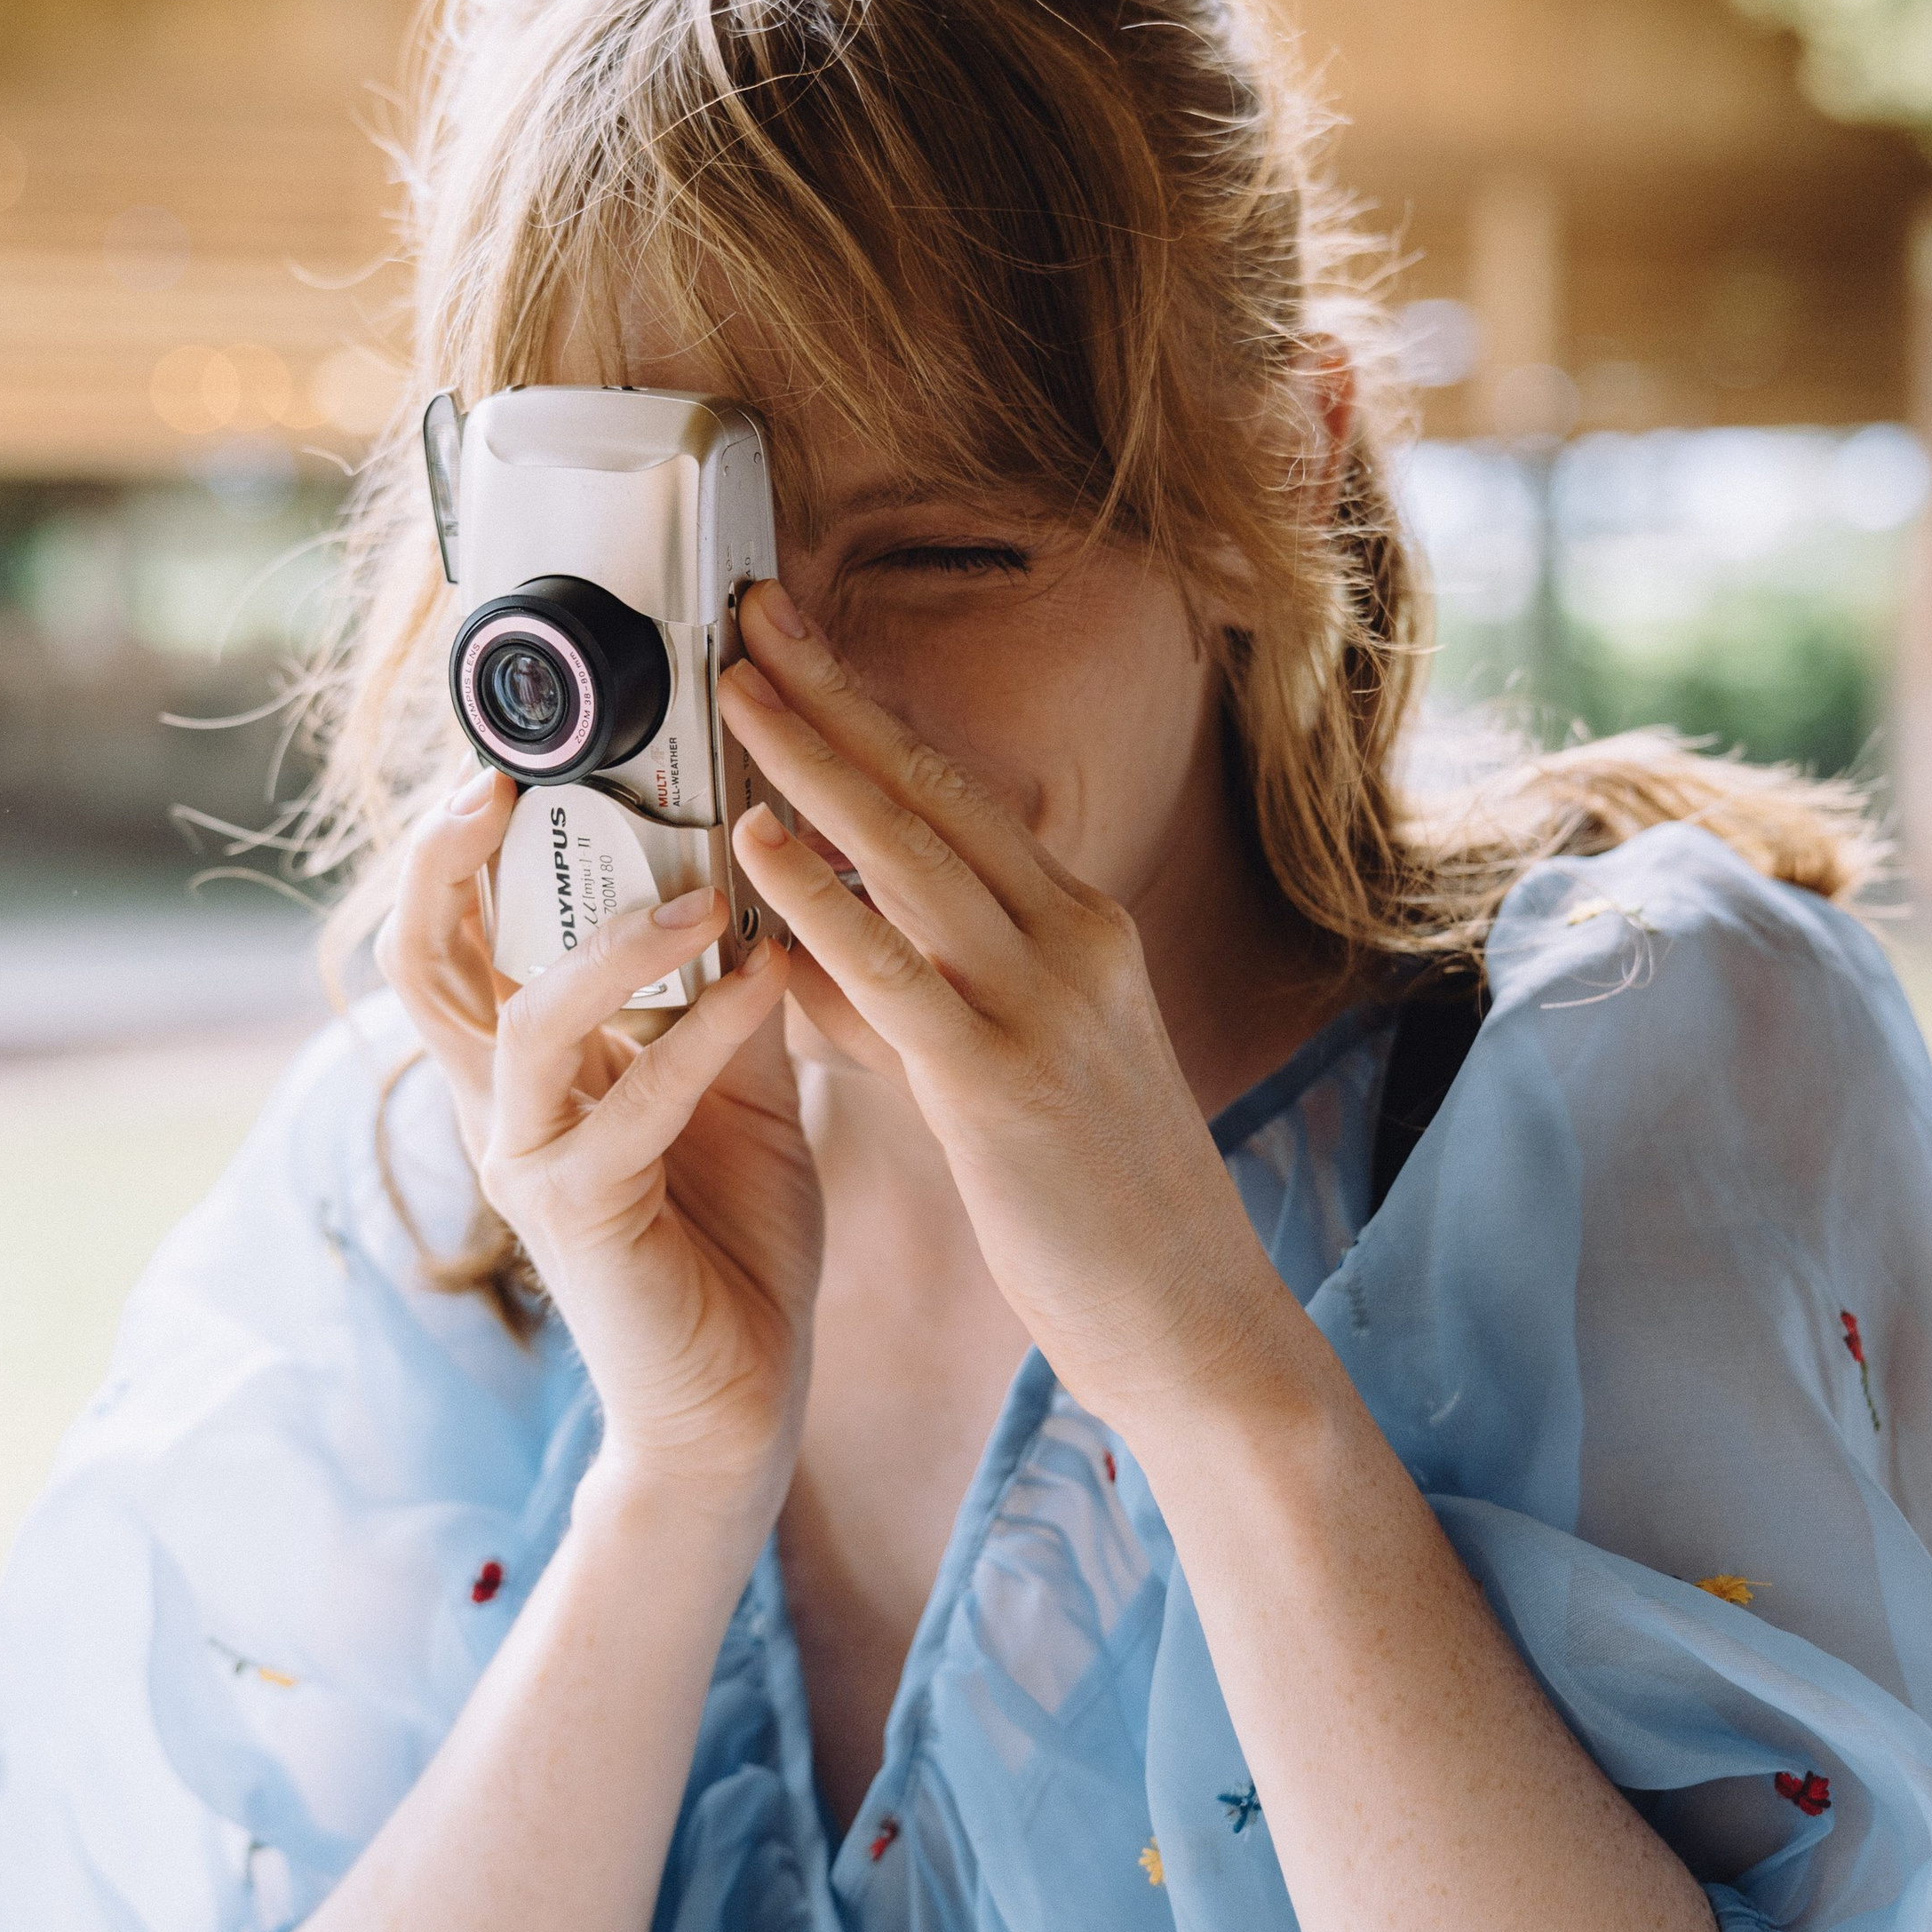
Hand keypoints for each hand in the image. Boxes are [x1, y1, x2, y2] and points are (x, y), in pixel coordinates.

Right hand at [377, 770, 822, 1525]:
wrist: (737, 1400)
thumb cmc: (733, 1237)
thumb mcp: (739, 1082)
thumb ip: (725, 985)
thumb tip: (754, 859)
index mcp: (526, 1060)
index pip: (459, 927)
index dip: (468, 837)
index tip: (526, 745)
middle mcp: (499, 1102)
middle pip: (421, 957)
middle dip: (449, 857)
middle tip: (508, 773)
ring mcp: (526, 1160)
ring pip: (521, 1019)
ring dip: (616, 942)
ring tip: (708, 889)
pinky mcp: (578, 1216)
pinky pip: (627, 1104)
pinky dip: (699, 1035)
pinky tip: (763, 983)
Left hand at [718, 589, 1298, 1440]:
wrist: (1197, 1320)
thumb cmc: (1095, 1205)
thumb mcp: (1008, 1072)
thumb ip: (909, 1003)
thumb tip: (800, 952)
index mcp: (1079, 927)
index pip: (959, 792)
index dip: (870, 709)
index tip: (794, 640)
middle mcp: (1073, 940)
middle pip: (934, 790)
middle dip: (835, 694)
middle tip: (749, 611)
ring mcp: (1045, 1005)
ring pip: (913, 854)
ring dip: (816, 763)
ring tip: (734, 688)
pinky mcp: (1004, 1084)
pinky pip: (898, 970)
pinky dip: (823, 897)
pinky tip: (759, 845)